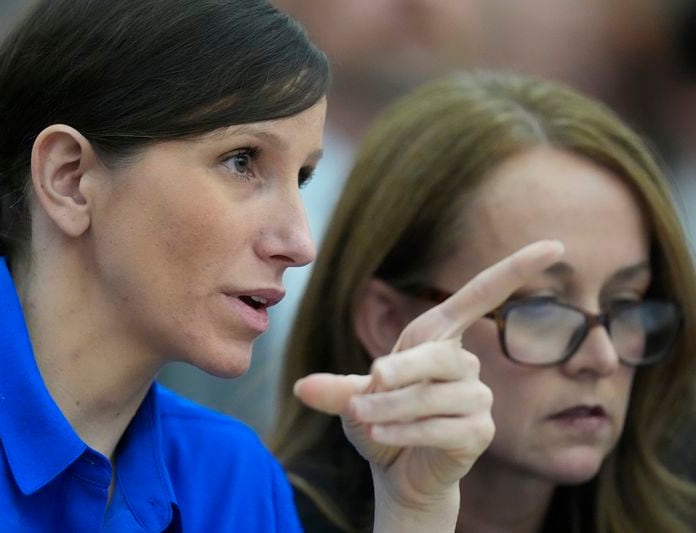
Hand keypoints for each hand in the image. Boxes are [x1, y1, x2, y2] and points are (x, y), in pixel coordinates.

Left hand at [294, 240, 564, 531]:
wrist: (395, 470)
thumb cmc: (378, 422)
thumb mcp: (353, 400)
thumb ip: (335, 389)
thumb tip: (301, 387)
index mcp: (438, 338)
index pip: (481, 296)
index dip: (515, 270)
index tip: (556, 245)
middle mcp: (465, 364)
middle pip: (438, 357)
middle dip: (399, 372)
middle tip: (369, 382)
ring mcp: (476, 399)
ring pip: (432, 396)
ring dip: (390, 409)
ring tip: (364, 418)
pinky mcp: (478, 433)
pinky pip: (441, 427)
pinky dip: (405, 431)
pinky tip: (381, 436)